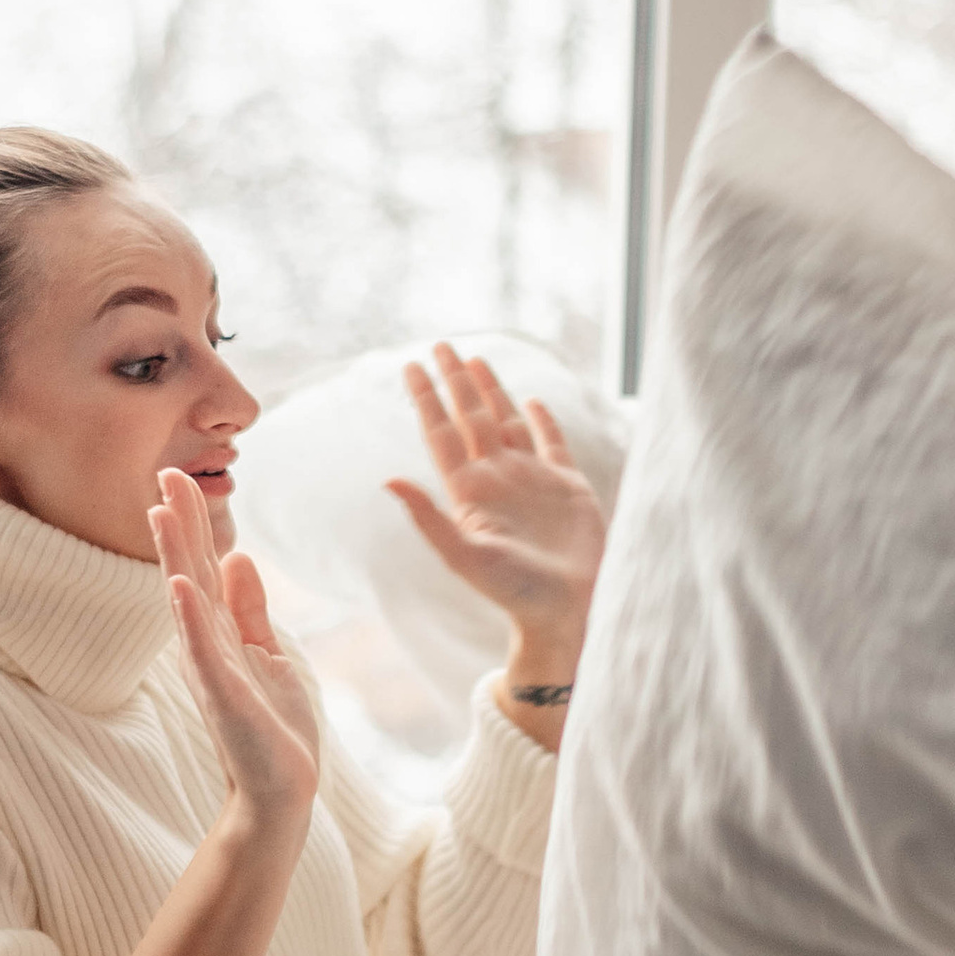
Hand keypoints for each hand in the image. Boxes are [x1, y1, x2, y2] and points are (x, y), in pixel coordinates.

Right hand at [151, 467, 319, 827]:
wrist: (280, 792)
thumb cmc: (272, 726)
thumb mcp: (267, 653)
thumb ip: (250, 608)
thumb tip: (236, 556)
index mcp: (219, 633)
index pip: (203, 566)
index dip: (192, 522)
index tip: (177, 475)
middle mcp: (207, 645)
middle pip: (190, 572)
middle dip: (179, 523)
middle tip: (164, 472)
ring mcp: (211, 669)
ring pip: (189, 602)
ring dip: (175, 556)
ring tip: (162, 512)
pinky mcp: (223, 697)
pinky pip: (203, 651)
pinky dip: (191, 619)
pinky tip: (179, 586)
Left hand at [384, 346, 606, 677]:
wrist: (567, 611)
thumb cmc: (514, 591)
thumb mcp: (465, 555)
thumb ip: (428, 518)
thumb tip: (386, 480)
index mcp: (470, 491)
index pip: (442, 433)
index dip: (427, 399)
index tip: (411, 366)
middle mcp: (498, 479)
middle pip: (471, 418)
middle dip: (455, 382)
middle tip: (440, 345)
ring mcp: (532, 480)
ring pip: (506, 423)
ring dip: (490, 392)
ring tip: (474, 361)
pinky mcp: (567, 487)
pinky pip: (552, 443)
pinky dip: (542, 420)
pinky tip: (532, 401)